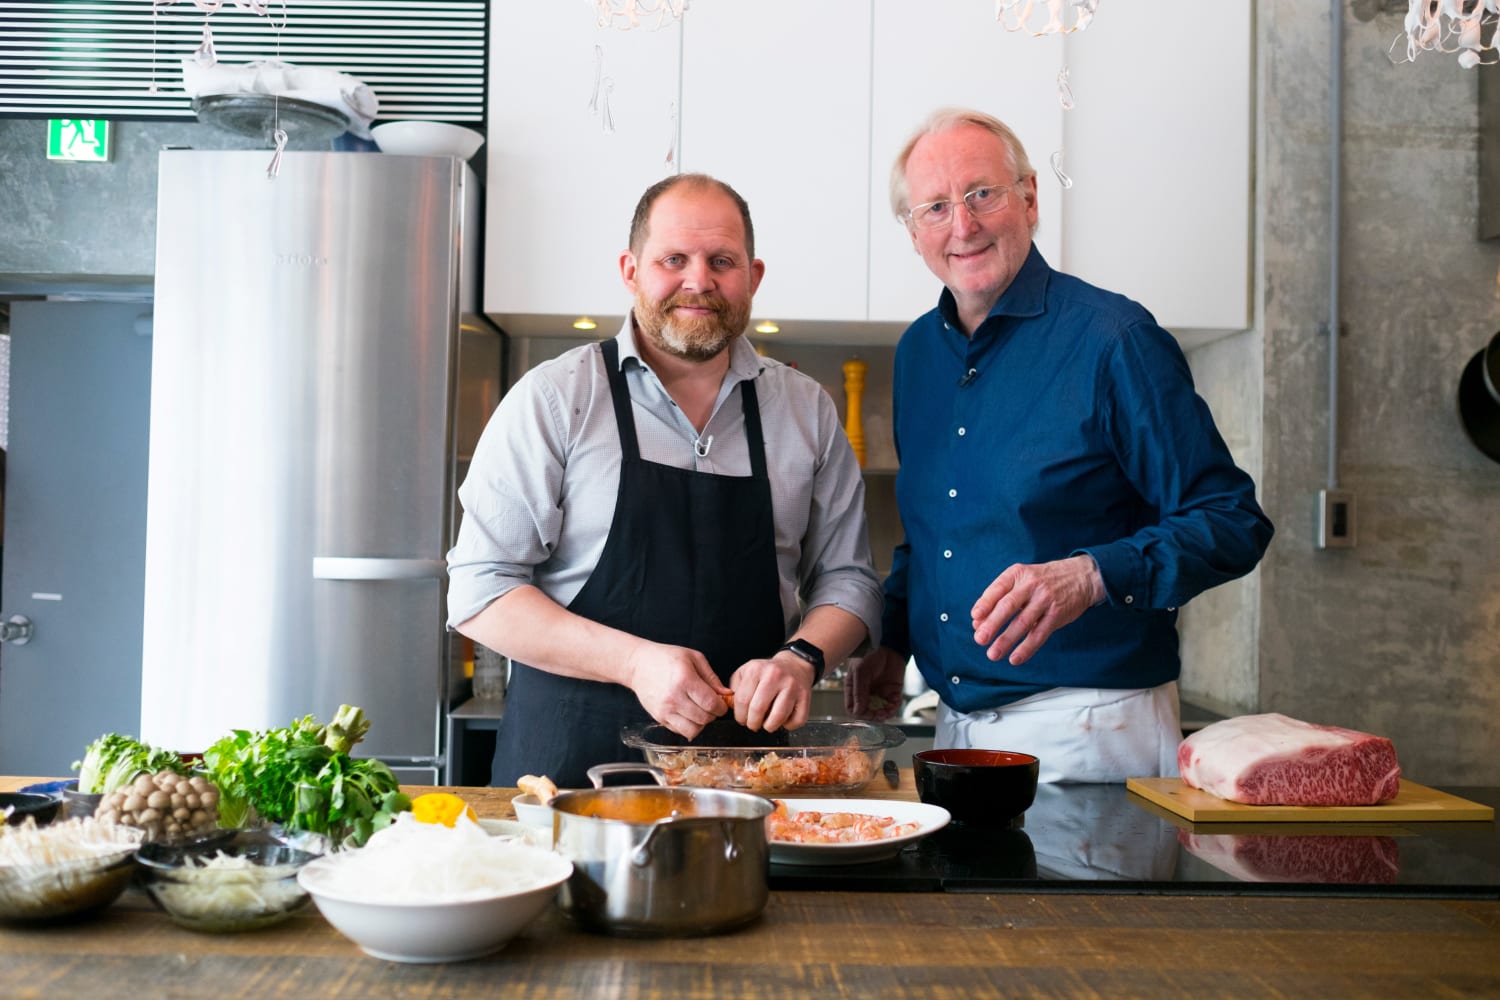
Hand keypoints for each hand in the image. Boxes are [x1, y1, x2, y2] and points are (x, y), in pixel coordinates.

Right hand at [625, 642, 731, 739]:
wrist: (638, 665)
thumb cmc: (666, 658)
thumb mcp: (693, 658)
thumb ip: (712, 677)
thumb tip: (726, 694)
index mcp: (685, 680)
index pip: (711, 703)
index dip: (721, 707)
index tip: (721, 703)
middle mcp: (674, 697)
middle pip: (704, 718)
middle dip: (713, 715)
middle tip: (710, 706)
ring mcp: (665, 710)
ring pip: (693, 730)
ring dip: (701, 723)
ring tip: (699, 711)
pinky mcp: (659, 718)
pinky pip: (680, 732)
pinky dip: (688, 726)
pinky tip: (687, 714)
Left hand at [728, 653, 812, 731]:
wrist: (794, 665)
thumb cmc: (767, 673)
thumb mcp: (746, 672)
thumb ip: (735, 688)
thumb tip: (731, 706)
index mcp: (756, 669)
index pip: (742, 701)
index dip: (739, 716)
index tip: (742, 719)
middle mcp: (775, 676)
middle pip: (758, 710)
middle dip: (752, 724)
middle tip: (753, 724)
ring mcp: (792, 686)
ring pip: (778, 718)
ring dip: (769, 727)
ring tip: (767, 724)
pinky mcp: (805, 696)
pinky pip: (796, 721)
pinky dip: (788, 726)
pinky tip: (783, 720)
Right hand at [844, 646, 905, 720]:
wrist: (889, 644)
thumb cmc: (870, 654)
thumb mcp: (860, 672)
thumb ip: (859, 692)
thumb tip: (858, 711)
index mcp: (854, 689)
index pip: (853, 709)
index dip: (859, 714)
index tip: (867, 714)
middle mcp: (866, 694)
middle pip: (868, 713)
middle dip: (874, 716)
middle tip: (880, 713)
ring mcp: (880, 693)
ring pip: (881, 712)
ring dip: (886, 713)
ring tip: (888, 709)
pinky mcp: (892, 692)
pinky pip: (893, 705)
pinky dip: (895, 706)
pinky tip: (895, 701)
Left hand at [971, 554, 1102, 665]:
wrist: (1080, 577)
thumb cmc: (1042, 581)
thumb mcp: (1021, 580)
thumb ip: (999, 598)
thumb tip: (977, 622)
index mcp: (1017, 573)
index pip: (997, 588)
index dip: (985, 603)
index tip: (975, 618)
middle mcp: (1031, 584)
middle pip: (1008, 606)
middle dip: (992, 624)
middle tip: (980, 639)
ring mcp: (1045, 599)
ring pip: (1023, 622)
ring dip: (1006, 640)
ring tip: (993, 654)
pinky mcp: (1057, 614)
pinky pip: (1039, 634)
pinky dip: (1026, 648)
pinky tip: (1015, 658)